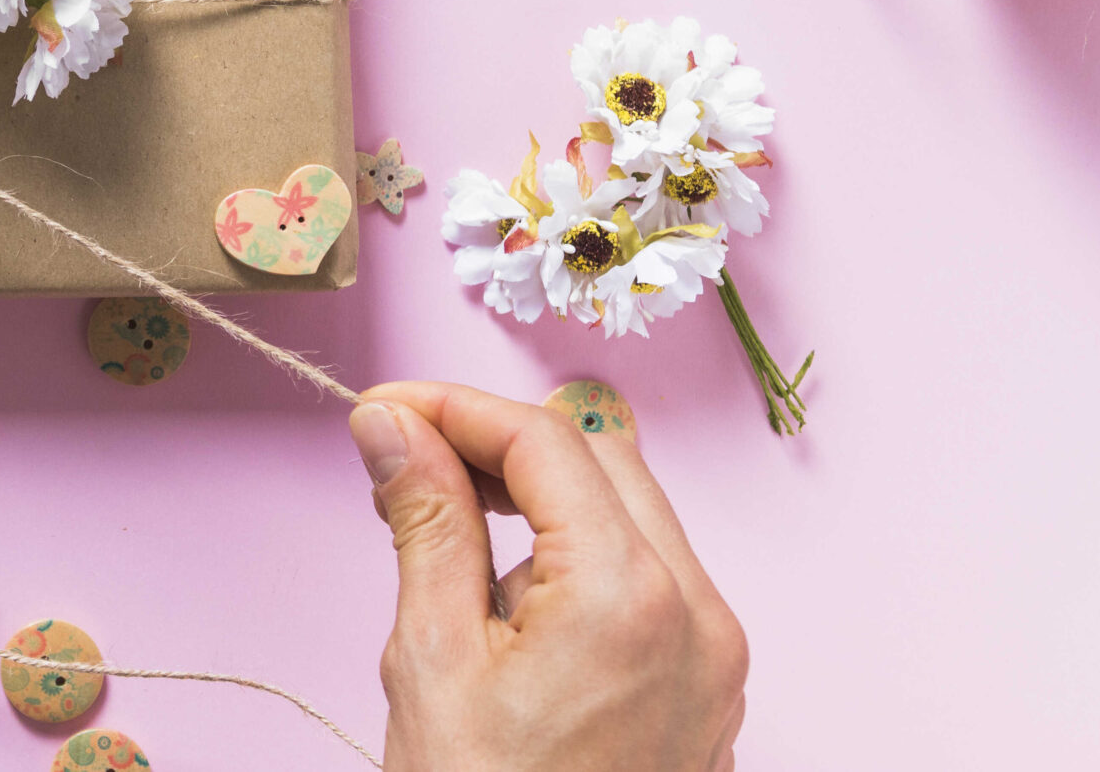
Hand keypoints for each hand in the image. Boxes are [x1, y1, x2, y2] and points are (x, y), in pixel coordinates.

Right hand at [348, 383, 747, 771]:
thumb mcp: (432, 660)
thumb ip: (425, 521)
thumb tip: (393, 427)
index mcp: (631, 597)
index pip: (546, 438)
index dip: (453, 408)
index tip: (383, 413)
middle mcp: (698, 615)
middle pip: (602, 458)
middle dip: (500, 444)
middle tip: (405, 462)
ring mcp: (715, 658)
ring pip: (631, 512)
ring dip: (539, 500)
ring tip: (443, 542)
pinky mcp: (708, 692)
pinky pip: (651, 578)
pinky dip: (577, 557)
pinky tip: (502, 599)